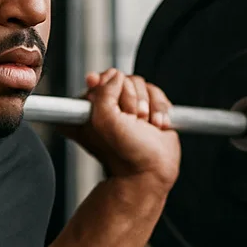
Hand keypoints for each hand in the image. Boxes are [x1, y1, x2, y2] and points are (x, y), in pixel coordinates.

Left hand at [63, 68, 180, 187]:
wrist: (151, 171)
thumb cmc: (125, 154)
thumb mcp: (104, 120)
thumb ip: (103, 91)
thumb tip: (115, 75)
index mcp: (87, 111)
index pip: (96, 80)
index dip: (107, 87)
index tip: (112, 102)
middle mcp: (106, 107)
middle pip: (122, 78)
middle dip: (132, 99)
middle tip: (132, 119)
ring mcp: (127, 108)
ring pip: (141, 84)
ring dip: (148, 105)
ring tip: (145, 124)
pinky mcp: (147, 109)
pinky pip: (156, 92)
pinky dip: (160, 108)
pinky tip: (157, 125)